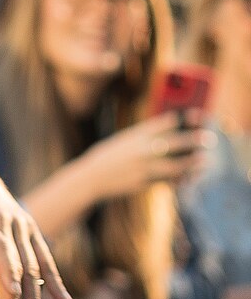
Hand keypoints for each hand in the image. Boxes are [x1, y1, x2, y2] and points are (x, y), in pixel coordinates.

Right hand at [65, 113, 210, 208]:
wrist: (90, 177)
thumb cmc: (110, 156)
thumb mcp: (126, 140)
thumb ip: (146, 136)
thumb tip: (169, 133)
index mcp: (139, 134)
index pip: (168, 122)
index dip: (186, 118)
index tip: (201, 116)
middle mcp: (143, 148)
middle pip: (175, 141)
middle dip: (194, 140)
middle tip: (208, 139)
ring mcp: (143, 166)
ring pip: (175, 164)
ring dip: (192, 162)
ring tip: (205, 161)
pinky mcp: (143, 182)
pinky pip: (166, 180)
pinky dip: (179, 179)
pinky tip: (188, 178)